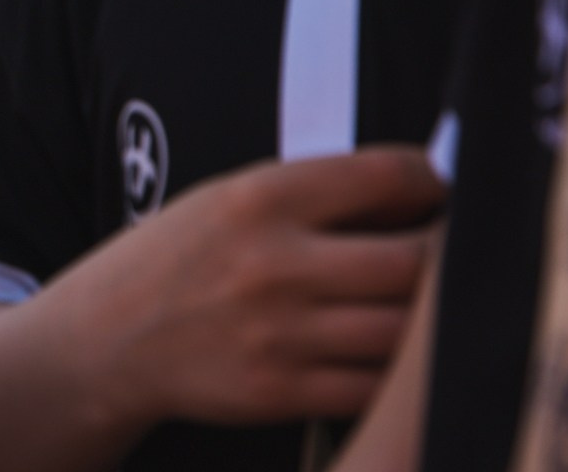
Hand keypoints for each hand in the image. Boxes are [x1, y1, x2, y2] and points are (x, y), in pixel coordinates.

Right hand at [58, 146, 444, 427]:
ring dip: (435, 321)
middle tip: (462, 256)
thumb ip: (313, 194)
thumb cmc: (177, 259)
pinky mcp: (280, 391)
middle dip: (454, 257)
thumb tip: (419, 194)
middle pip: (417, 260)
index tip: (447, 192)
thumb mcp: (226, 198)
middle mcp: (274, 262)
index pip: (388, 175)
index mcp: (261, 196)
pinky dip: (403, 377)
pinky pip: (377, 387)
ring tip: (437, 309)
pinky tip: (401, 360)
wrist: (105, 339)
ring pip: (407, 330)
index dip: (437, 181)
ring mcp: (279, 332)